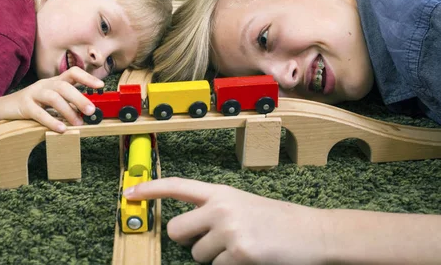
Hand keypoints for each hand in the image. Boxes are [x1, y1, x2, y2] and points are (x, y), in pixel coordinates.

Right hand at [0, 67, 103, 131]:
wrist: (4, 108)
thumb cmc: (32, 104)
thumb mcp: (51, 101)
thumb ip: (67, 104)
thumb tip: (87, 112)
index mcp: (53, 82)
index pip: (72, 72)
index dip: (87, 77)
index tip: (100, 85)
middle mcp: (44, 85)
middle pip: (63, 85)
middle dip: (79, 97)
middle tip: (91, 110)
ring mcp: (33, 94)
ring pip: (53, 97)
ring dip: (68, 110)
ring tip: (78, 123)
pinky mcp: (24, 106)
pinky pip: (39, 113)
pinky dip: (51, 121)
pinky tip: (61, 128)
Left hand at [125, 177, 326, 264]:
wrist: (314, 233)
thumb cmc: (278, 220)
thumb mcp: (243, 205)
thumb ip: (214, 211)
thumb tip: (186, 229)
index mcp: (221, 193)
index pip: (178, 186)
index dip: (150, 189)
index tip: (129, 193)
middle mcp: (221, 208)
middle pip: (177, 230)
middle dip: (188, 241)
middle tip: (213, 242)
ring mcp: (229, 231)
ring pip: (197, 256)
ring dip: (215, 259)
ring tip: (242, 248)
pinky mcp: (239, 254)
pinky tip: (252, 258)